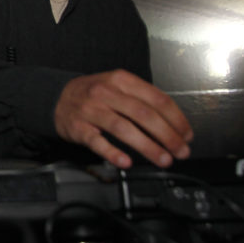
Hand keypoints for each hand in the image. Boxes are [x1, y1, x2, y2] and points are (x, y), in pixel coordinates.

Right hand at [54, 69, 192, 168]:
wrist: (56, 97)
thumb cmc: (94, 94)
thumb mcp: (118, 86)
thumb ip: (142, 99)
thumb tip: (173, 124)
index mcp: (121, 80)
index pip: (156, 99)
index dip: (176, 119)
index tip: (186, 135)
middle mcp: (106, 92)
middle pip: (143, 114)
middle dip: (167, 135)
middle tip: (180, 151)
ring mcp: (91, 110)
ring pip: (123, 128)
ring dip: (147, 146)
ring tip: (163, 159)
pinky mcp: (79, 128)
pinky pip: (97, 141)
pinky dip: (113, 153)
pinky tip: (126, 162)